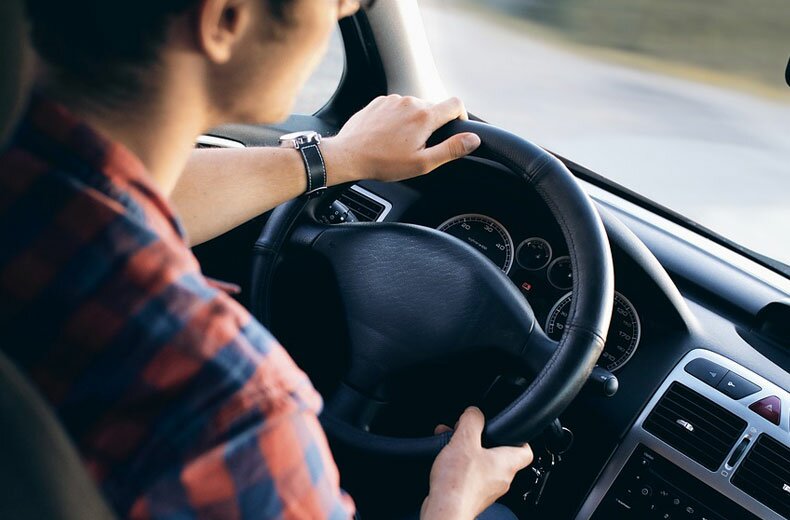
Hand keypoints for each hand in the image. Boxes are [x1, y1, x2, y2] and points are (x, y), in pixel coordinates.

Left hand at [321, 95, 480, 184]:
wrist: (348, 155)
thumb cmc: (383, 162)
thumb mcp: (422, 163)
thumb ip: (451, 149)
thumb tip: (473, 140)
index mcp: (425, 116)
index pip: (456, 104)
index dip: (461, 116)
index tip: (455, 129)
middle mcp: (410, 102)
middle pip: (433, 108)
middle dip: (432, 125)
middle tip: (420, 147)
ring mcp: (393, 100)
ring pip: (414, 107)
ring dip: (413, 122)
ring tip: (400, 143)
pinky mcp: (379, 102)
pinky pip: (396, 107)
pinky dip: (397, 119)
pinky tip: (388, 136)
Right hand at [421, 407, 532, 519]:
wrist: (445, 510)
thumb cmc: (458, 483)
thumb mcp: (464, 440)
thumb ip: (472, 420)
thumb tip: (474, 412)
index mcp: (507, 463)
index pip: (526, 450)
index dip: (519, 437)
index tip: (509, 430)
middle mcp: (501, 479)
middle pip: (498, 455)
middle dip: (481, 441)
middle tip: (468, 433)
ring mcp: (487, 490)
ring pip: (481, 464)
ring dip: (467, 452)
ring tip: (450, 443)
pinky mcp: (472, 496)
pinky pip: (469, 476)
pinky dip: (459, 466)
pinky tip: (444, 461)